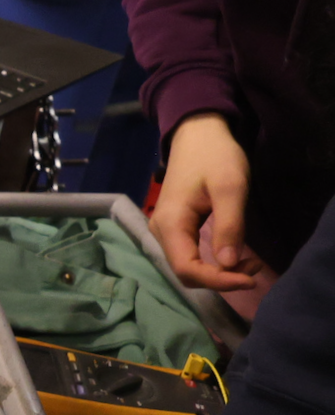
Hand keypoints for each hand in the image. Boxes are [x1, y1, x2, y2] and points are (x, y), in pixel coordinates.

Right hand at [152, 113, 265, 290]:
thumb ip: (229, 226)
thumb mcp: (230, 188)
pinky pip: (189, 256)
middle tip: (255, 269)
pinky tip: (234, 256)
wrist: (197, 134)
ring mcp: (164, 230)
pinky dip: (213, 263)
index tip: (251, 277)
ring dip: (218, 273)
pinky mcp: (174, 228)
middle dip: (221, 278)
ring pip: (187, 267)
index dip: (219, 281)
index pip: (187, 269)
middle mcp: (160, 231)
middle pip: (186, 272)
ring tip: (250, 263)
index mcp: (171, 223)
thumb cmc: (215, 156)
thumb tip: (230, 265)